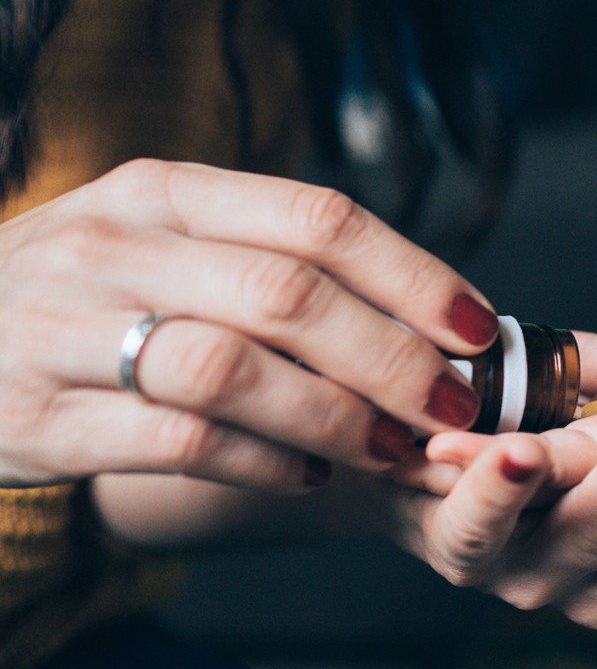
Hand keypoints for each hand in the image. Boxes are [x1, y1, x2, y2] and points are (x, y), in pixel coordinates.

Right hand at [0, 159, 495, 492]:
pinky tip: (306, 475)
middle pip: (287, 296)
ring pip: (232, 369)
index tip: (480, 330)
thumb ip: (272, 262)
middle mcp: (109, 247)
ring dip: (334, 418)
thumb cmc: (84, 299)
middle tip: (456, 408)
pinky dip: (259, 463)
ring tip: (393, 449)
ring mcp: (60, 330)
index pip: (315, 218)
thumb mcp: (160, 246)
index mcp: (161, 193)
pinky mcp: (35, 418)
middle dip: (392, 359)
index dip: (413, 275)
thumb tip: (433, 314)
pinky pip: (175, 441)